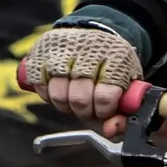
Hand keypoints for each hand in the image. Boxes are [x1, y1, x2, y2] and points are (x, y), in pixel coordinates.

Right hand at [21, 26, 140, 137]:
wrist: (96, 36)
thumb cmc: (112, 70)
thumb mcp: (127, 90)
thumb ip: (123, 116)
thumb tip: (109, 130)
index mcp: (117, 58)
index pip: (105, 97)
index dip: (102, 112)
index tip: (103, 110)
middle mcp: (91, 49)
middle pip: (79, 98)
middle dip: (84, 111)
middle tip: (88, 107)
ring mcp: (65, 47)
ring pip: (57, 93)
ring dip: (65, 105)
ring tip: (73, 98)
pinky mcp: (44, 47)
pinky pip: (38, 83)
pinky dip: (47, 94)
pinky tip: (58, 89)